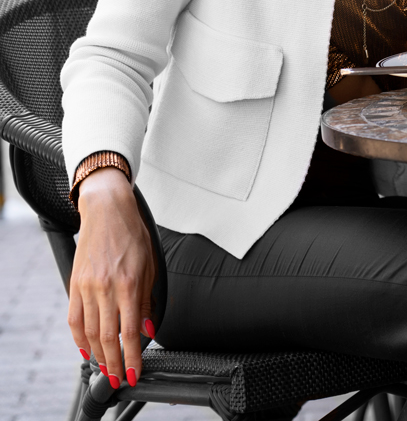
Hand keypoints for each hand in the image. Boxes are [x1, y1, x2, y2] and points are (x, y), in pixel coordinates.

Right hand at [68, 168, 154, 388]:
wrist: (107, 209)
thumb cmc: (132, 233)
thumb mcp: (150, 264)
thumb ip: (147, 300)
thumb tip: (148, 329)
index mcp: (129, 283)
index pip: (131, 331)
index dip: (133, 357)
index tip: (134, 373)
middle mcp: (106, 287)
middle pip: (107, 337)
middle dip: (115, 363)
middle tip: (120, 378)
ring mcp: (88, 286)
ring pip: (89, 332)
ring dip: (98, 355)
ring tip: (106, 368)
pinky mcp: (75, 283)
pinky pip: (74, 318)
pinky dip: (79, 338)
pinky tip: (86, 348)